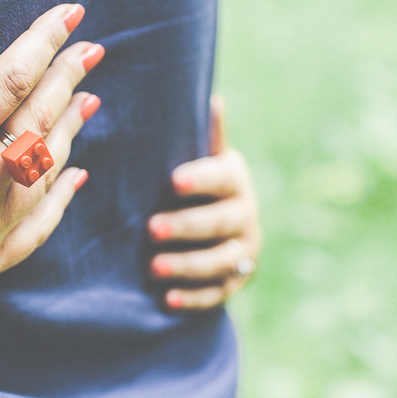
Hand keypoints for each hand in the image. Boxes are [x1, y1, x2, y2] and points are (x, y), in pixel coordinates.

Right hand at [0, 4, 103, 397]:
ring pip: (48, 170)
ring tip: (88, 98)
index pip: (11, 80)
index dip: (44, 41)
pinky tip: (76, 175)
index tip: (70, 14)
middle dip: (68, 78)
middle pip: (39, 121)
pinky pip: (41, 228)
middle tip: (93, 49)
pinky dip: (63, 196)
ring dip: (71, 129)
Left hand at [146, 94, 260, 308]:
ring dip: (187, 266)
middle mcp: (245, 215)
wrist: (220, 230)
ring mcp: (243, 252)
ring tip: (154, 268)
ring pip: (221, 262)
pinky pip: (216, 294)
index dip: (200, 179)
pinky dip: (192, 297)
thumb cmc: (197, 185)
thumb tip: (214, 97)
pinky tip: (166, 299)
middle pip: (220, 222)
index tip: (173, 181)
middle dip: (186, 226)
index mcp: (234, 180)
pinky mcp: (234, 284)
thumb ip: (206, 136)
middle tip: (151, 229)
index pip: (222, 177)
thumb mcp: (203, 160)